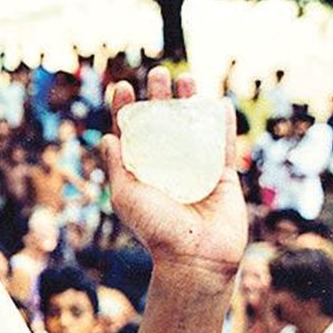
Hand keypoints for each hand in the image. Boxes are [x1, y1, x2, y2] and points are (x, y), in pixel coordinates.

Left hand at [100, 67, 247, 275]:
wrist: (194, 259)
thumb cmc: (155, 230)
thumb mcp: (125, 196)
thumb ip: (116, 167)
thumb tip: (107, 136)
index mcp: (141, 170)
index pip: (131, 133)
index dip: (125, 109)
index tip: (122, 86)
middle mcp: (167, 167)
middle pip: (162, 123)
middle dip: (159, 97)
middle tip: (158, 74)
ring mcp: (196, 170)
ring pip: (193, 128)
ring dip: (189, 102)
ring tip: (185, 78)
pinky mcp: (223, 177)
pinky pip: (224, 147)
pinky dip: (222, 125)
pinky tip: (218, 103)